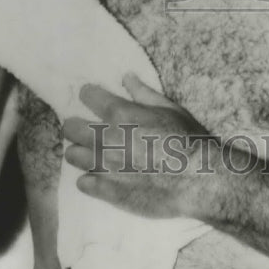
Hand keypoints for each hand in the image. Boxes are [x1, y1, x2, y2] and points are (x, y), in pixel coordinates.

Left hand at [62, 73, 215, 218]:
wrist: (198, 179)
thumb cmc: (187, 139)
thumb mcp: (170, 108)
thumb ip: (143, 93)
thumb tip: (126, 77)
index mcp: (121, 114)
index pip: (88, 96)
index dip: (90, 95)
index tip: (93, 98)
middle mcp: (106, 138)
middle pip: (70, 127)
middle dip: (76, 125)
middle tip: (87, 129)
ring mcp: (104, 166)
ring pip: (72, 155)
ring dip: (81, 152)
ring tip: (94, 154)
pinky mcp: (107, 190)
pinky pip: (82, 183)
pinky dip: (89, 179)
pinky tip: (101, 177)